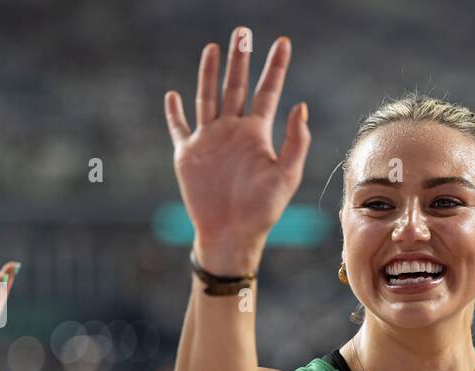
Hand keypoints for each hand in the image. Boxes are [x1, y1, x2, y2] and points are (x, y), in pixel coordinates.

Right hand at [164, 27, 310, 273]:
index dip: (275, 67)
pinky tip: (174, 95)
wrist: (230, 234)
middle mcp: (233, 131)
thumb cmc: (262, 210)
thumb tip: (300, 106)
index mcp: (256, 134)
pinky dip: (174, 112)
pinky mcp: (188, 154)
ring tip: (213, 47)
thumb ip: (295, 142)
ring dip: (209, 73)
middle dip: (239, 59)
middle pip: (235, 86)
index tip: (283, 42)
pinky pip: (180, 128)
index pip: (268, 91)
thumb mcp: (286, 176)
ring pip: (207, 97)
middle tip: (243, 32)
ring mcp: (209, 140)